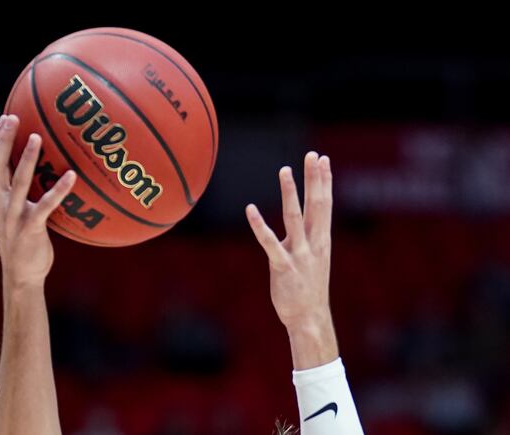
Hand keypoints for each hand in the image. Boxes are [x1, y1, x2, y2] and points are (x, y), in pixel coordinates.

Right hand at [0, 114, 75, 290]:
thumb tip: (38, 168)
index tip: (5, 117)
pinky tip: (72, 175)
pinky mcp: (30, 228)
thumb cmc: (24, 241)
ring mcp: (13, 216)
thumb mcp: (16, 213)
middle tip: (14, 117)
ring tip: (37, 137)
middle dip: (4, 139)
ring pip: (18, 181)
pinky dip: (60, 189)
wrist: (22, 275)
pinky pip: (46, 205)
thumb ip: (20, 192)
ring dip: (26, 158)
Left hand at [246, 151, 337, 368]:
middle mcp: (314, 243)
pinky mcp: (283, 266)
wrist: (309, 316)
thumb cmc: (308, 285)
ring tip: (285, 170)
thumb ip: (310, 235)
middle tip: (313, 155)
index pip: (325, 203)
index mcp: (322, 239)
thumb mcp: (314, 256)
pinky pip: (270, 243)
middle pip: (316, 204)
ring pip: (294, 217)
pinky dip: (259, 226)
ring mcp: (300, 254)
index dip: (324, 180)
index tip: (323, 159)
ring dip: (290, 193)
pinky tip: (250, 209)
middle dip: (315, 178)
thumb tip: (306, 217)